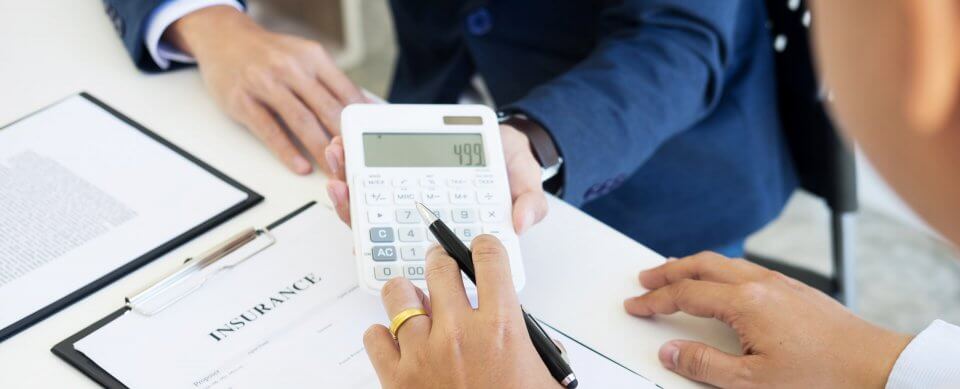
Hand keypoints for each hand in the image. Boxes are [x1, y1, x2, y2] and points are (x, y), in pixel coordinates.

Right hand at [166, 6, 365, 173]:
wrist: (224, 38)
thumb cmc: (269, 53)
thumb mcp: (305, 56)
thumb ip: (332, 81)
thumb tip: (363, 108)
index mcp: (313, 57)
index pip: (346, 92)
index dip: (360, 120)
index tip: (368, 141)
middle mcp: (291, 68)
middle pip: (327, 109)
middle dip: (344, 140)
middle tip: (355, 163)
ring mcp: (265, 84)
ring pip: (301, 122)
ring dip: (320, 150)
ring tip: (333, 170)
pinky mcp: (242, 101)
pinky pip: (269, 131)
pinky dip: (287, 152)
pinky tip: (300, 165)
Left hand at [325, 125, 548, 233]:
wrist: (505, 140)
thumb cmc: (510, 167)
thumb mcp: (525, 182)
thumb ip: (528, 201)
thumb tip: (520, 222)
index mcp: (444, 227)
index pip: (409, 244)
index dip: (381, 242)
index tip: (365, 227)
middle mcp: (419, 215)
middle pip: (376, 221)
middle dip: (351, 204)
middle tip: (341, 185)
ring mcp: (406, 194)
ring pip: (367, 196)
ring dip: (346, 176)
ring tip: (337, 153)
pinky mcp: (400, 169)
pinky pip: (369, 170)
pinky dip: (352, 157)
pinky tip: (343, 141)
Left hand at [363, 235, 556, 387]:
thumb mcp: (543, 378)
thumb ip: (533, 345)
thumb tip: (520, 328)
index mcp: (501, 327)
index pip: (488, 257)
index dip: (484, 247)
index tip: (480, 249)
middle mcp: (458, 332)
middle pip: (439, 265)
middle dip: (442, 261)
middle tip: (444, 268)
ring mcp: (422, 353)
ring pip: (398, 294)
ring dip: (407, 294)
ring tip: (417, 303)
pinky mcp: (395, 378)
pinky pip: (374, 335)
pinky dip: (382, 334)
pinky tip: (398, 343)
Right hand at [623, 252, 912, 387]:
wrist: (878, 367)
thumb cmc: (822, 376)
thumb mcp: (753, 382)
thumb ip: (705, 365)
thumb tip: (671, 351)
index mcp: (745, 302)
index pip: (686, 294)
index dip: (655, 300)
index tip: (636, 305)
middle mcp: (761, 283)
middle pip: (701, 264)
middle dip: (668, 270)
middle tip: (645, 279)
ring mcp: (781, 282)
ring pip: (725, 261)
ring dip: (694, 266)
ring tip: (677, 275)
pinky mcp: (796, 289)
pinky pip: (746, 268)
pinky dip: (721, 270)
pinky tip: (723, 284)